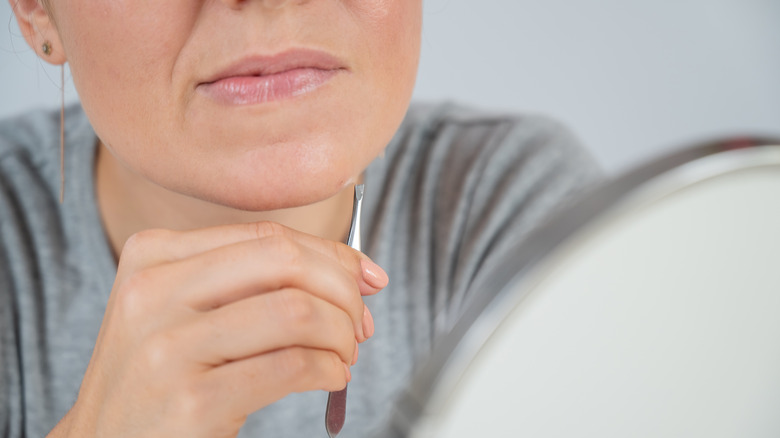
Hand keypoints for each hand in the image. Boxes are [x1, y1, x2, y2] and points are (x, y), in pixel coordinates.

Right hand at [49, 222, 387, 437]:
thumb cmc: (159, 377)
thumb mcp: (182, 311)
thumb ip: (252, 281)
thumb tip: (353, 271)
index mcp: (152, 256)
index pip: (267, 236)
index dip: (331, 255)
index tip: (367, 279)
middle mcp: (154, 293)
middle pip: (285, 261)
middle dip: (342, 290)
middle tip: (359, 323)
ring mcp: (169, 347)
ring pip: (296, 311)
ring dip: (340, 334)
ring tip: (342, 355)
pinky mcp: (192, 401)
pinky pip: (291, 366)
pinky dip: (329, 370)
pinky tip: (329, 379)